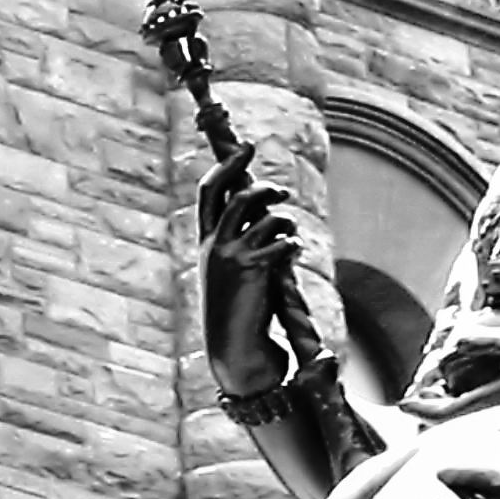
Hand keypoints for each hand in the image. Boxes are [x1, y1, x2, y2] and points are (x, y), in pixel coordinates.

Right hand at [199, 149, 297, 396]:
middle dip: (264, 186)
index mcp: (206, 243)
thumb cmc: (240, 314)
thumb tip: (275, 217)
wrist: (236, 351)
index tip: (247, 147)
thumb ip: (246, 244)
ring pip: (264, 216)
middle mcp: (214, 246)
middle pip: (238, 196)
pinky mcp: (253, 271)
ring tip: (291, 232)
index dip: (227, 165)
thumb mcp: (234, 273)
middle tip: (283, 192)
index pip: (209, 192)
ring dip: (285, 219)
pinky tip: (294, 251)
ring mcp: (231, 257)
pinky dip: (293, 243)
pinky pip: (282, 241)